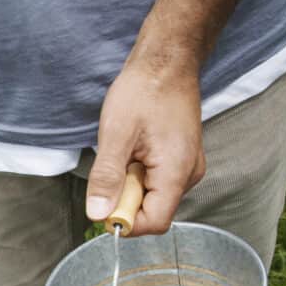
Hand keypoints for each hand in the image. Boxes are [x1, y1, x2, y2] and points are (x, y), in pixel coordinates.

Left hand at [85, 61, 205, 235]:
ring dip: (129, 184)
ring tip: (126, 151)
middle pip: (151, 212)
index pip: (154, 222)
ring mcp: (185, 169)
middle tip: (116, 163)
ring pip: (150, 197)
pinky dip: (136, 173)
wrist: (165, 63)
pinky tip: (133, 150)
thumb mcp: (116, 134)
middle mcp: (188, 175)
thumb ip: (107, 177)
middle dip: (125, 198)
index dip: (125, 220)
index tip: (104, 200)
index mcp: (177, 172)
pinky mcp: (178, 162)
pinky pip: (153, 183)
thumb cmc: (144, 91)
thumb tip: (97, 214)